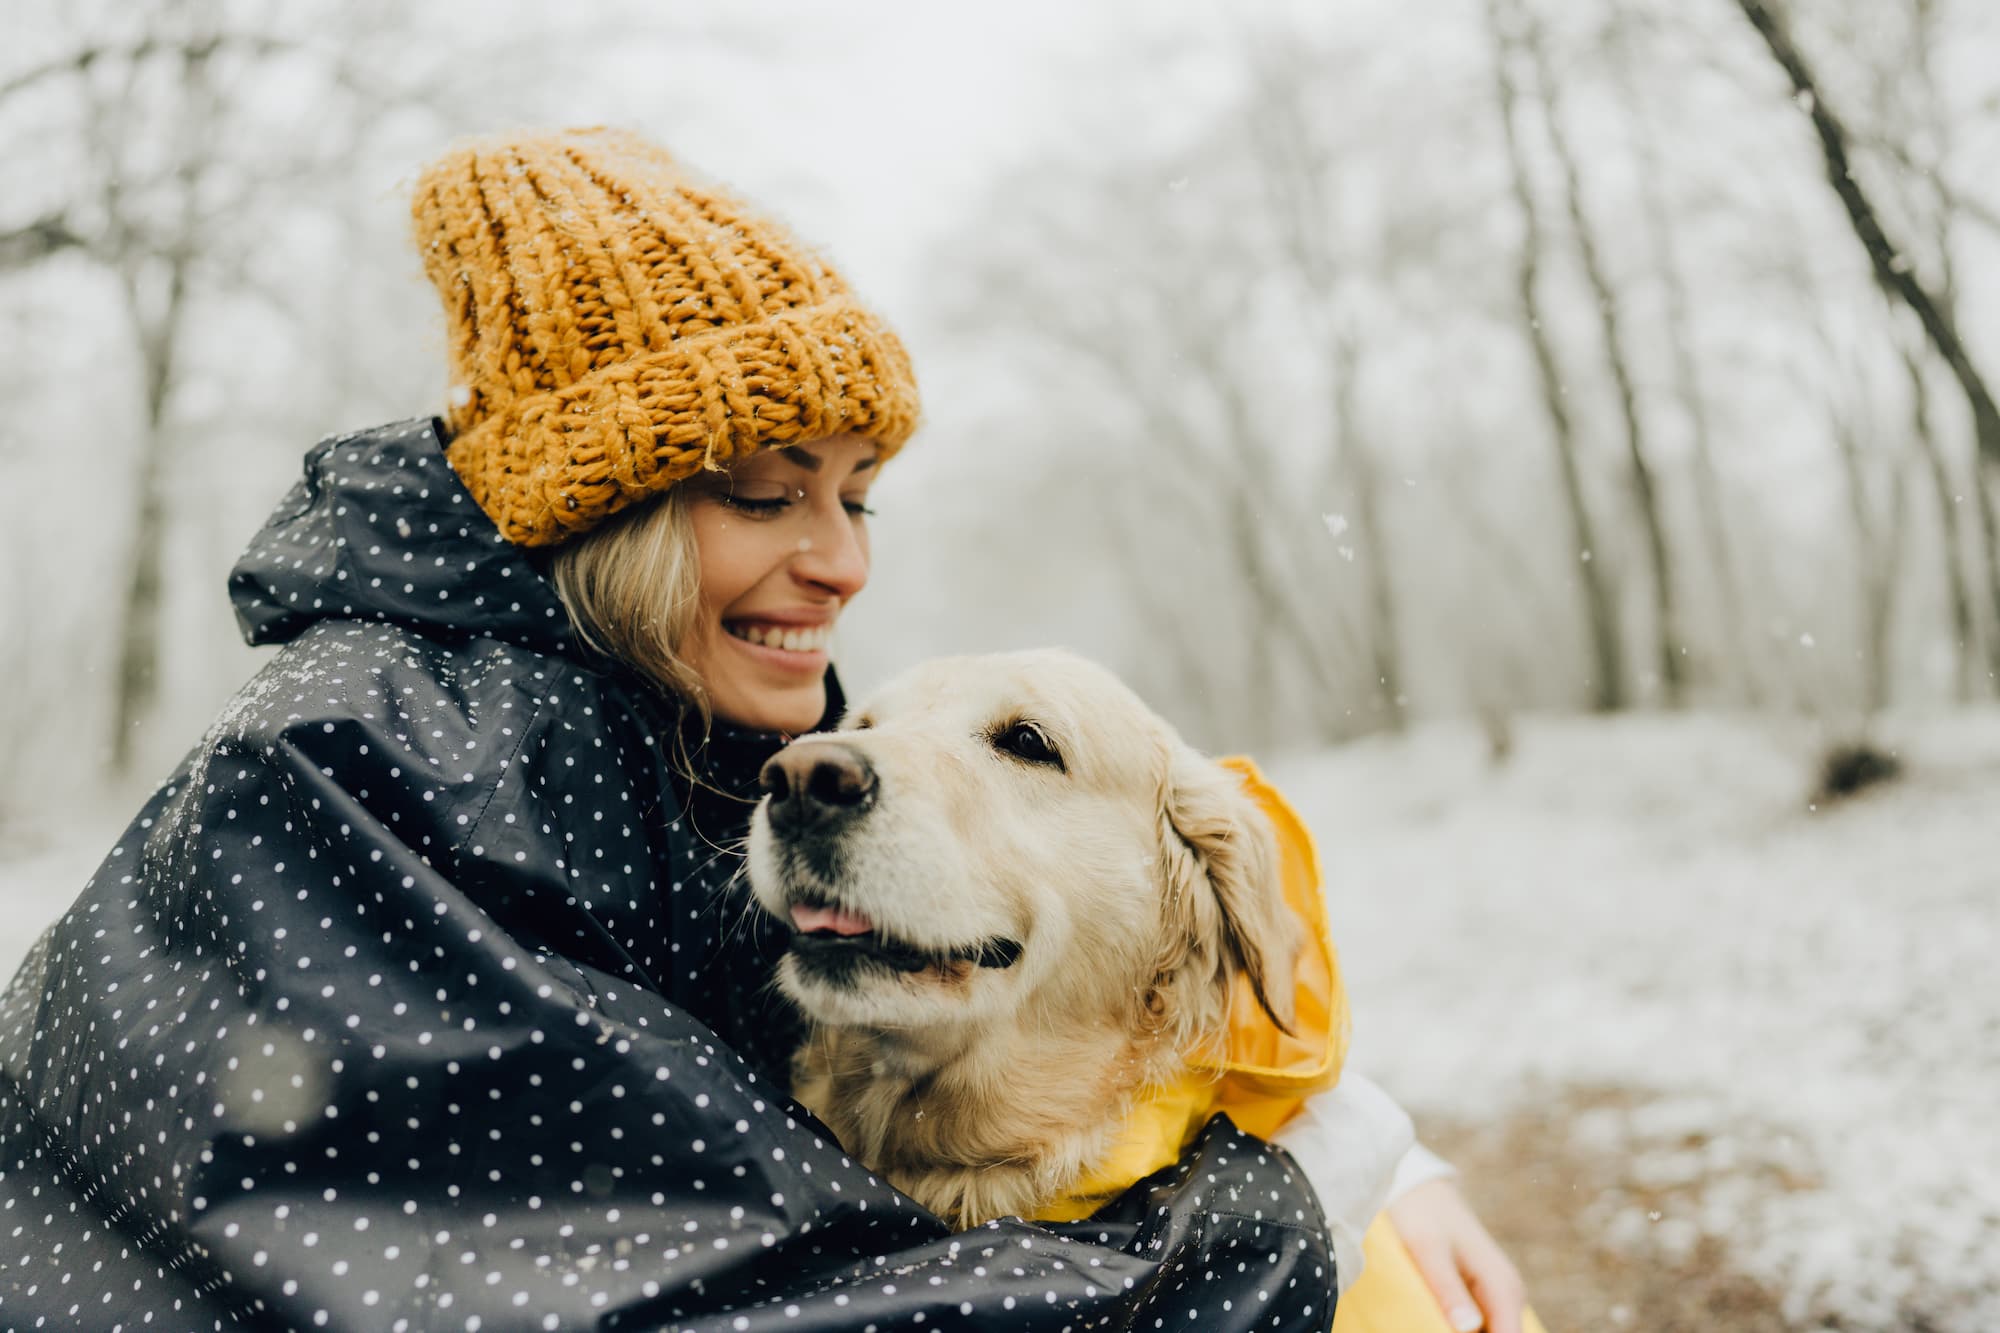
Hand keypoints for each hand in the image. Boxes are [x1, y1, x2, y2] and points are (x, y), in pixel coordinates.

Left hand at [1386, 1178, 1526, 1332]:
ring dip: (1462, 1331)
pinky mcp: (1481, 1296)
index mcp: (1504, 1288)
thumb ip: (1448, 1289)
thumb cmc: (1422, 1215)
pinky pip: (1479, 1325)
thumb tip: (1468, 1328)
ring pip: (1489, 1332)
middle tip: (1435, 1317)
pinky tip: (1434, 1317)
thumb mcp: (1428, 1251)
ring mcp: (1497, 1297)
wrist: (1419, 1191)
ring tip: (1433, 1312)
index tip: (1447, 1328)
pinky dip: (1458, 1327)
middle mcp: (1509, 1296)